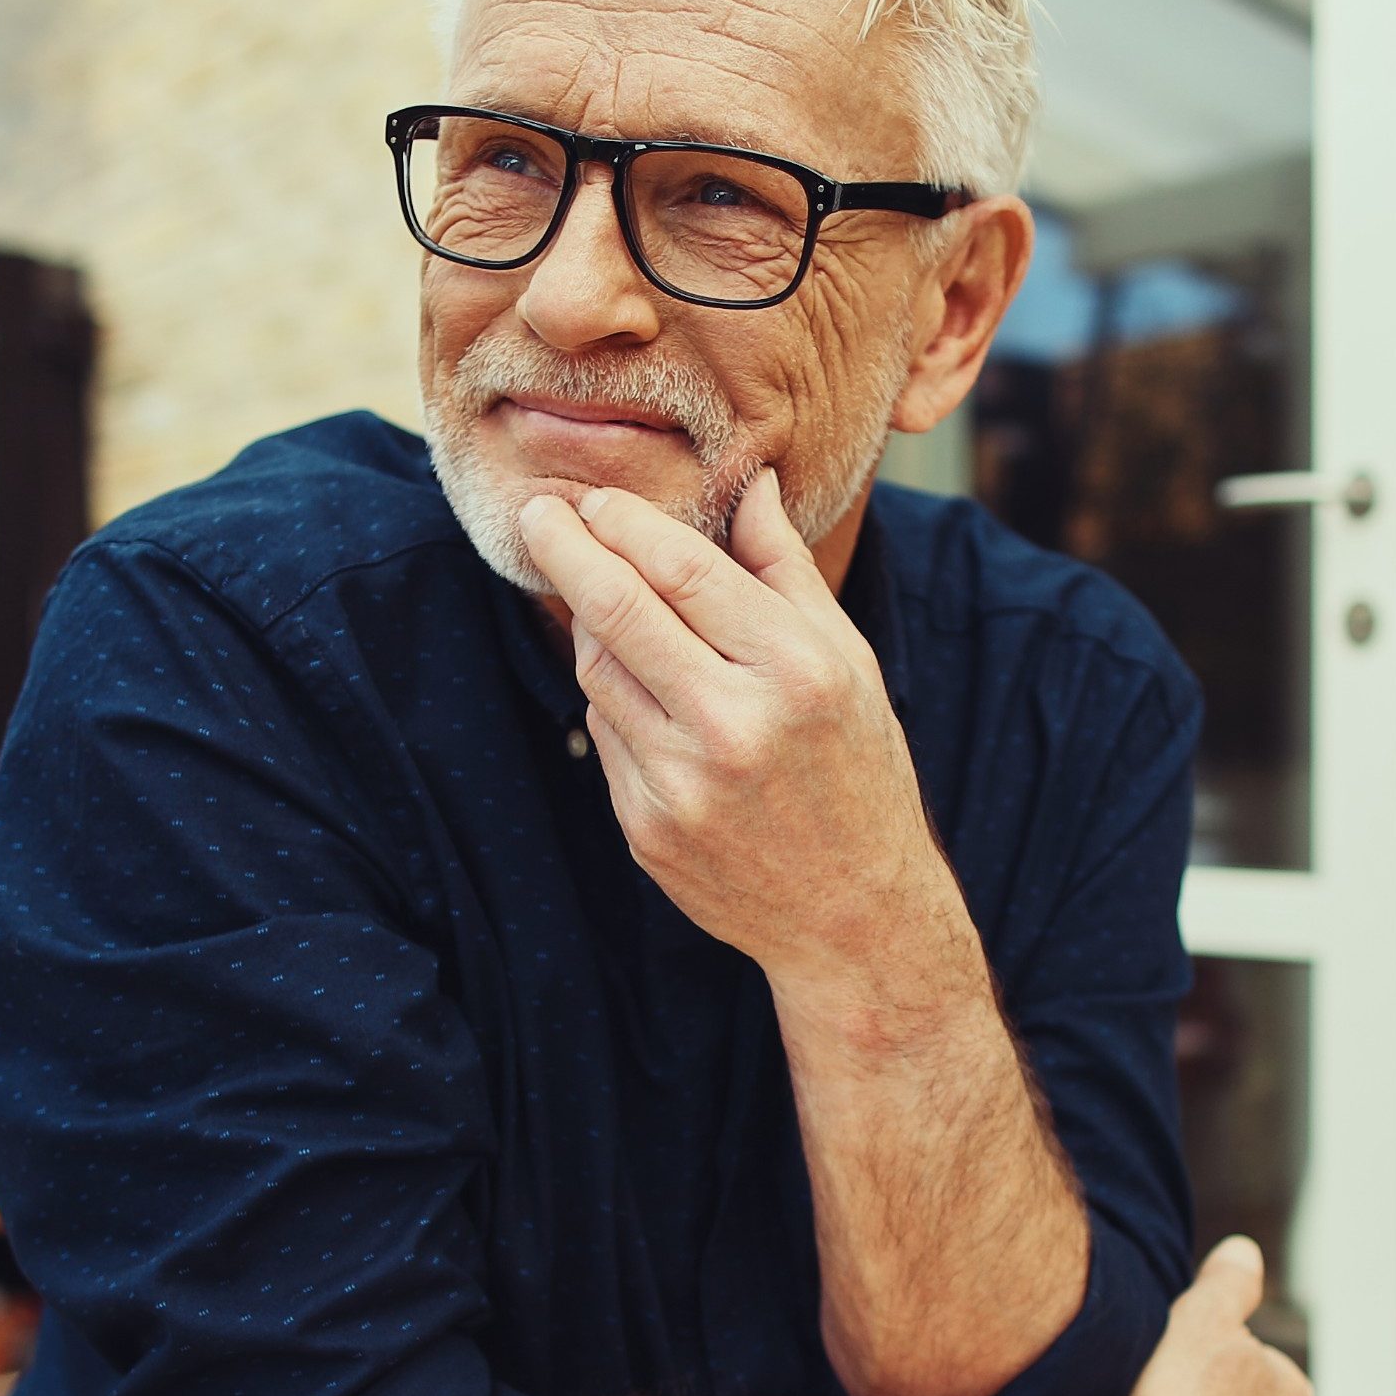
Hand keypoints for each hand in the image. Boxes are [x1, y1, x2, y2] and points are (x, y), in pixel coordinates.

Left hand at [512, 475, 968, 1004]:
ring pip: (596, 671)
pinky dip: (611, 696)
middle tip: (537, 511)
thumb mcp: (847, 661)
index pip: (681, 568)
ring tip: (595, 597)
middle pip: (616, 608)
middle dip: (565, 548)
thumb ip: (785, 570)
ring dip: (586, 624)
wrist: (855, 914)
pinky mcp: (646, 829)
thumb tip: (747, 480)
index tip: (595, 499)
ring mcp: (683, 784)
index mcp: (795, 671)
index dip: (624, 523)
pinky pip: (604, 733)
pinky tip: (638, 686)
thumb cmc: (858, 770)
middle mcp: (734, 725)